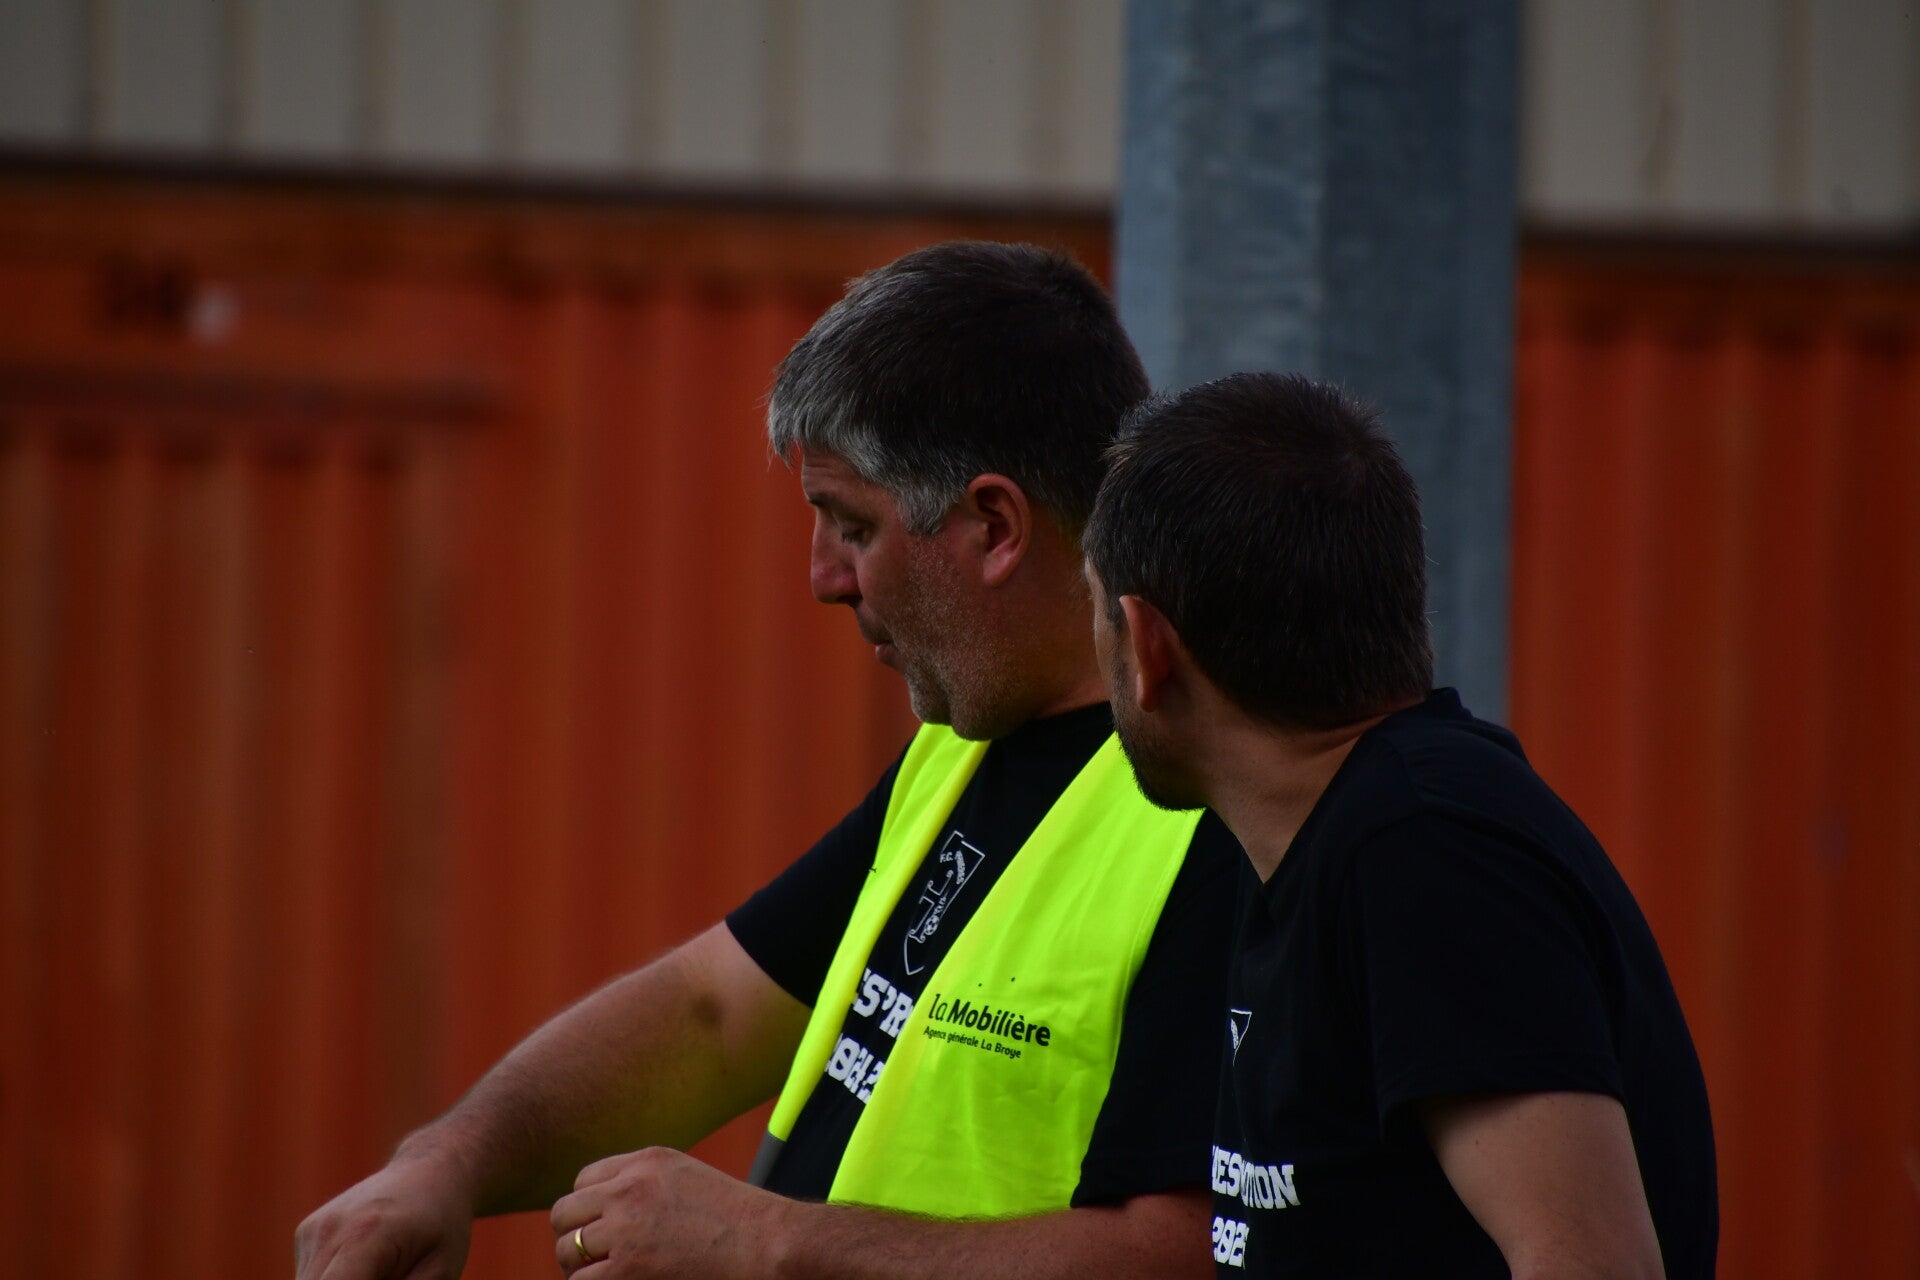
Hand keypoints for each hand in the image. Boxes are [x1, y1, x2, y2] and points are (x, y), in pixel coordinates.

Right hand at [295, 1151, 476, 1279]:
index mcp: (366, 1235)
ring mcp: (313, 1230)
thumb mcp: (440, 1271)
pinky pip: (311, 1278)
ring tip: (384, 1272)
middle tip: (392, 1279)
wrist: (430, 1172)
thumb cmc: (442, 1226)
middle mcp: (330, 1230)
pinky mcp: (307, 1232)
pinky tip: (367, 1267)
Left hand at [552, 1148, 791, 1279]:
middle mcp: (628, 1188)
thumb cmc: (735, 1217)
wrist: (764, 1241)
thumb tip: (605, 1209)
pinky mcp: (628, 1267)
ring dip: (575, 1266)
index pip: (583, 1180)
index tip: (598, 1227)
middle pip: (565, 1212)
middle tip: (588, 1256)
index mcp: (645, 1161)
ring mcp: (625, 1227)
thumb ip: (645, 1182)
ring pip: (567, 1249)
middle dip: (572, 1235)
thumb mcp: (686, 1178)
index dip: (586, 1208)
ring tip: (596, 1276)